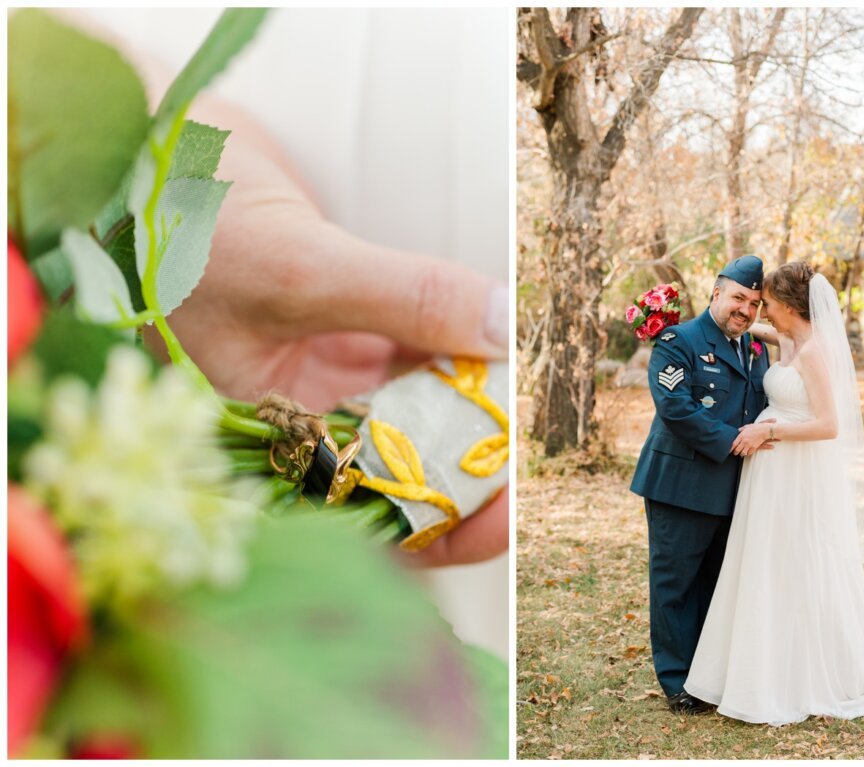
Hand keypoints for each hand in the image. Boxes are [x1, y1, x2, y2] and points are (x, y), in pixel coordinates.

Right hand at [149, 100, 508, 565]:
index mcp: (265, 449)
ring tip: (533, 386)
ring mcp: (330, 373)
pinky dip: (463, 340)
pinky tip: (498, 332)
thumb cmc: (179, 223)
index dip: (442, 523)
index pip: (366, 515)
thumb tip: (503, 325)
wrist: (149, 157)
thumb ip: (404, 297)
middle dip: (475, 457)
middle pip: (408, 466)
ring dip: (479, 394)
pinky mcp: (353, 326)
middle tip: (540, 439)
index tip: (510, 505)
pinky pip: (422, 348)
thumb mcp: (293, 268)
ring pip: (423, 405)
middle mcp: (304, 422)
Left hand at [732, 420, 773, 456]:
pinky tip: (747, 452)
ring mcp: (749, 445)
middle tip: (735, 453)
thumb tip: (737, 431)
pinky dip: (747, 454)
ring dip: (741, 454)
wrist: (765, 430)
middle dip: (735, 452)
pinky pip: (749, 453)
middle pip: (737, 450)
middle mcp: (744, 441)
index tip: (729, 450)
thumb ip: (741, 430)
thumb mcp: (747, 427)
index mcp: (741, 436)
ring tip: (741, 453)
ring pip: (742, 453)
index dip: (730, 448)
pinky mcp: (754, 448)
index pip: (733, 444)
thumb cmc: (756, 427)